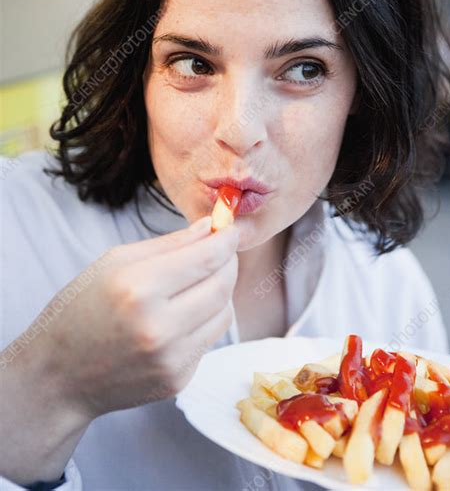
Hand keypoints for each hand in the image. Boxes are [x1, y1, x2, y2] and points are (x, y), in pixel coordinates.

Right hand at [43, 216, 239, 417]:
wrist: (60, 376)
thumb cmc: (81, 309)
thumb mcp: (115, 262)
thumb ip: (168, 244)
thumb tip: (212, 227)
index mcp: (137, 289)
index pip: (206, 258)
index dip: (227, 239)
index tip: (231, 229)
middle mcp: (158, 327)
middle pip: (222, 284)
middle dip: (228, 261)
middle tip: (222, 250)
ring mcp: (170, 359)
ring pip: (224, 313)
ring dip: (220, 291)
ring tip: (199, 281)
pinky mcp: (178, 381)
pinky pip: (209, 339)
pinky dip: (204, 320)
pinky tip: (181, 315)